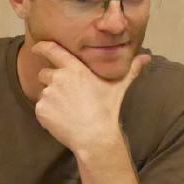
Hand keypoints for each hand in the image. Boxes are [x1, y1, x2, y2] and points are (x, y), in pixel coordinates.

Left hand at [30, 41, 148, 157]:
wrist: (94, 137)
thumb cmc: (107, 111)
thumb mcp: (118, 87)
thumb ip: (130, 69)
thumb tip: (147, 57)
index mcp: (75, 69)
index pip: (52, 50)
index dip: (42, 47)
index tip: (36, 47)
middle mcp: (59, 78)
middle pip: (45, 73)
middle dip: (51, 81)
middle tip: (66, 96)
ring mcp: (48, 94)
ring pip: (43, 92)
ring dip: (51, 99)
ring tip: (68, 110)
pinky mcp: (41, 110)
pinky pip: (40, 108)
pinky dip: (48, 113)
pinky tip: (62, 120)